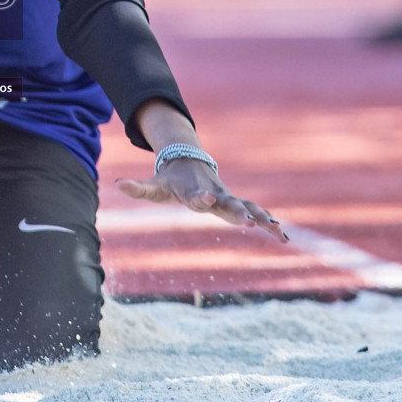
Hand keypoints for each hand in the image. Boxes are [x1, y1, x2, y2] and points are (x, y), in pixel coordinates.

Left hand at [117, 158, 288, 242]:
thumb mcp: (153, 185)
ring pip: (248, 207)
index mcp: (195, 191)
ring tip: (277, 232)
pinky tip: (283, 238)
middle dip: (239, 212)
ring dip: (262, 219)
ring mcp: (228, 198)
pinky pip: (256, 213)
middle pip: (228, 203)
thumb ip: (138, 187)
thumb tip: (118, 183)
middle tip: (251, 222)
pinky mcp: (236, 204)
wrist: (189, 163)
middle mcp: (215, 194)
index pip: (198, 196)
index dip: (201, 198)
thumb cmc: (170, 180)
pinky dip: (269, 223)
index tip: (207, 200)